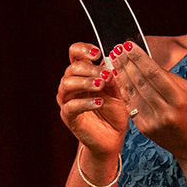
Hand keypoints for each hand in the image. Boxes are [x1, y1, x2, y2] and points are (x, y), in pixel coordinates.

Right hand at [57, 42, 127, 160]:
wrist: (113, 136)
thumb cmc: (115, 110)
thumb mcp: (120, 90)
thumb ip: (115, 76)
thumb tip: (114, 59)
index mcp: (83, 73)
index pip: (75, 53)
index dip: (83, 50)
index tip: (97, 53)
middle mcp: (72, 84)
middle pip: (72, 68)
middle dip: (89, 69)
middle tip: (104, 75)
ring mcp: (68, 100)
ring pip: (66, 84)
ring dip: (85, 82)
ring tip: (100, 86)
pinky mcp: (69, 116)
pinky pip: (71, 106)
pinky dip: (85, 102)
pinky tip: (99, 102)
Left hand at [105, 43, 186, 167]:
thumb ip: (168, 77)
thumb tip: (146, 62)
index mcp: (178, 99)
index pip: (154, 73)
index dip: (139, 58)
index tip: (128, 45)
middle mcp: (164, 111)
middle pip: (140, 82)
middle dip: (126, 63)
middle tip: (116, 48)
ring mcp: (152, 121)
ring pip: (132, 93)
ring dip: (121, 74)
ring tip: (114, 60)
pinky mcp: (145, 129)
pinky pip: (131, 106)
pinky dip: (124, 90)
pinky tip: (118, 79)